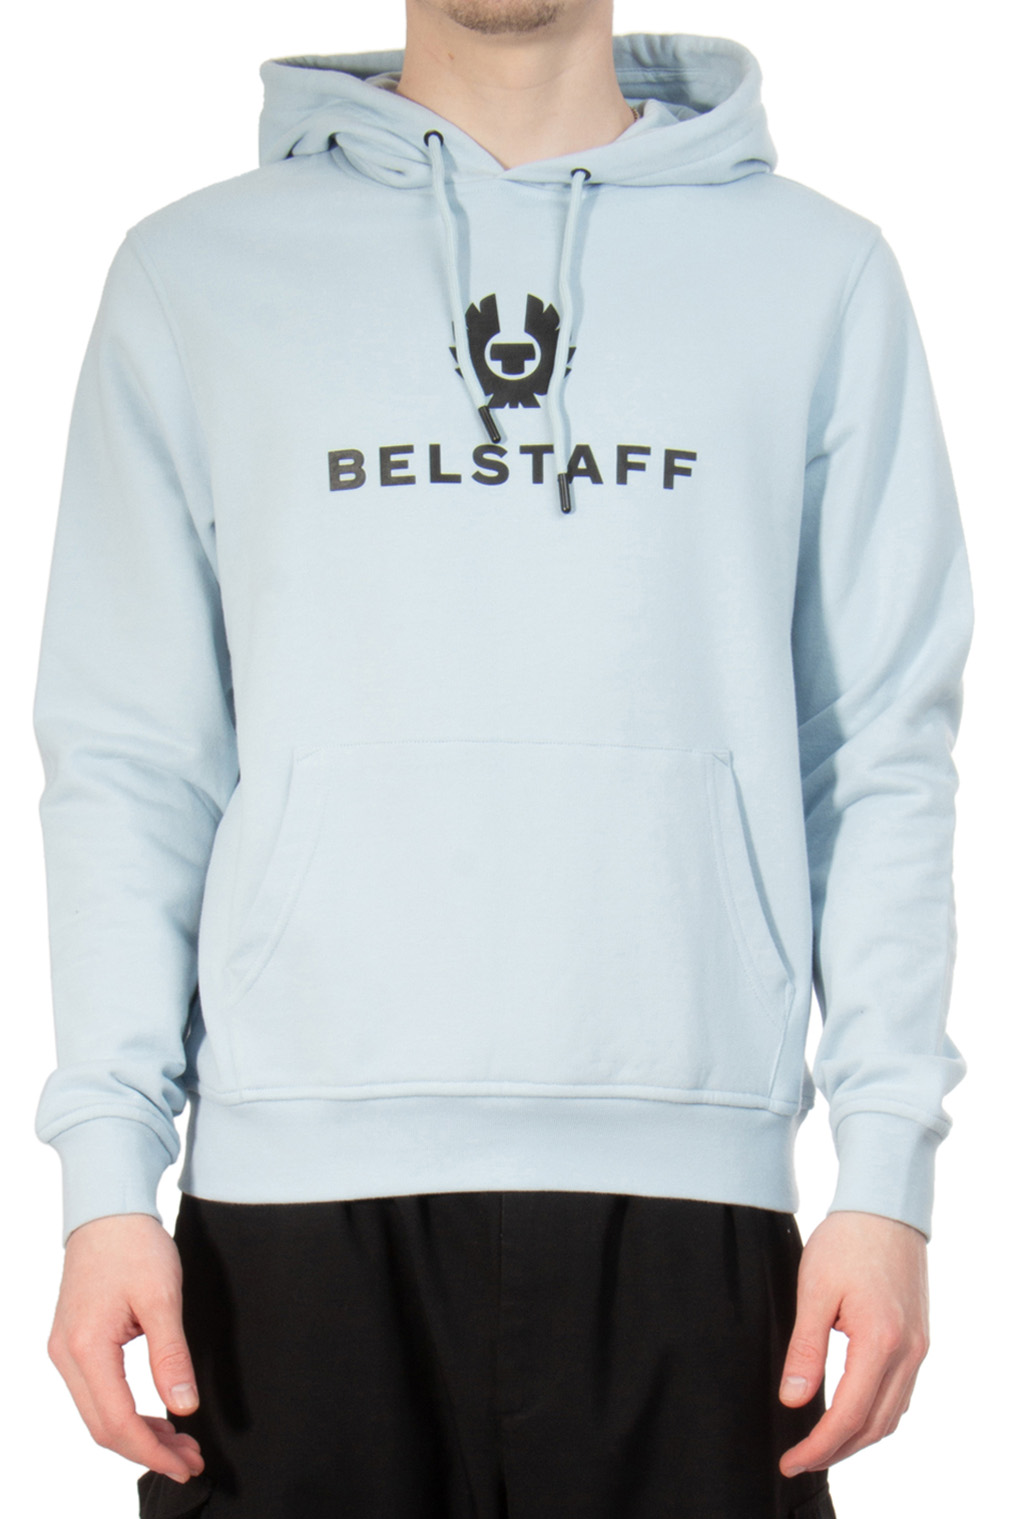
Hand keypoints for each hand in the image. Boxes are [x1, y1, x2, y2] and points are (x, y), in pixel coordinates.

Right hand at [46, 1212, 204, 1483]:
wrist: (107, 1209)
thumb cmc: (134, 1244)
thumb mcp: (162, 1297)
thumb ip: (171, 1356)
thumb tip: (183, 1407)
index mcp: (86, 1346)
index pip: (117, 1421)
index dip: (152, 1451)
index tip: (185, 1464)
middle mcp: (66, 1355)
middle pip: (102, 1427)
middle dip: (147, 1450)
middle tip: (190, 1458)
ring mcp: (65, 1350)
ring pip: (97, 1414)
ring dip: (137, 1434)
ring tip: (179, 1442)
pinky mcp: (73, 1343)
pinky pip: (95, 1393)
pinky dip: (124, 1412)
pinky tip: (155, 1416)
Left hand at [778, 1209, 929, 1476]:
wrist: (885, 1207)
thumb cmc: (846, 1241)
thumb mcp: (814, 1291)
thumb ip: (805, 1349)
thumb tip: (793, 1400)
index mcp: (880, 1342)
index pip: (848, 1416)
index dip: (819, 1446)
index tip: (792, 1460)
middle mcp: (907, 1352)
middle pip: (875, 1426)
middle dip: (837, 1451)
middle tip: (800, 1459)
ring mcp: (918, 1347)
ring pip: (893, 1414)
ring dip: (859, 1437)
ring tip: (822, 1444)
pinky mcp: (918, 1339)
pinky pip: (902, 1393)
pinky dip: (877, 1414)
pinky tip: (853, 1413)